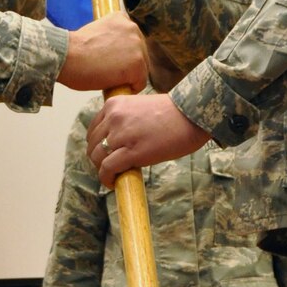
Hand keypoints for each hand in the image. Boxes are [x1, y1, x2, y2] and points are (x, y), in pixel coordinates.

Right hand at [58, 13, 147, 92]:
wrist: (66, 57)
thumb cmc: (74, 50)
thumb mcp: (96, 34)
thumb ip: (111, 39)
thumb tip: (117, 55)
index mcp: (122, 19)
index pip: (132, 42)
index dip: (121, 55)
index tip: (107, 59)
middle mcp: (133, 28)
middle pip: (140, 54)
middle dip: (127, 65)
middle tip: (105, 69)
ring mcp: (138, 46)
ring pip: (141, 69)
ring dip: (127, 76)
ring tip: (107, 76)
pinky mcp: (138, 65)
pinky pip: (140, 83)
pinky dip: (128, 88)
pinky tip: (112, 83)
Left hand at [86, 92, 207, 183]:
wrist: (193, 116)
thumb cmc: (174, 113)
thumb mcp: (141, 107)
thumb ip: (126, 119)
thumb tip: (119, 142)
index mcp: (114, 104)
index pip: (94, 128)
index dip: (97, 145)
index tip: (106, 154)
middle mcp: (114, 117)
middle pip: (92, 144)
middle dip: (99, 158)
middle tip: (111, 168)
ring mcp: (121, 134)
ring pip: (97, 157)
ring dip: (102, 170)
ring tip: (113, 176)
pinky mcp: (131, 152)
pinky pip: (107, 168)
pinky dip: (106, 179)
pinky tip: (113, 183)